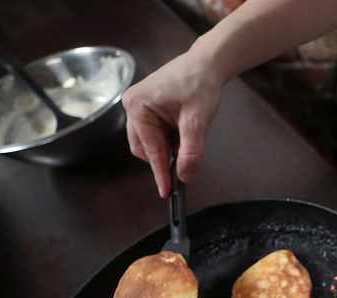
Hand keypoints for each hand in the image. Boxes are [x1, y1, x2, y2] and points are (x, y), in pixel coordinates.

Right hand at [122, 51, 222, 196]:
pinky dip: (167, 140)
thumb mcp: (198, 120)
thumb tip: (185, 177)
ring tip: (186, 138)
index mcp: (138, 107)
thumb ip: (191, 151)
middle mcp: (132, 106)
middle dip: (164, 159)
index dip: (161, 173)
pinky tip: (181, 133)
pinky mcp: (145, 108)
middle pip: (144, 149)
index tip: (167, 192)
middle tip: (186, 165)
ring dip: (166, 149)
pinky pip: (152, 134)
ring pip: (148, 143)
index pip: (151, 150)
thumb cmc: (200, 85)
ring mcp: (137, 107)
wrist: (205, 65)